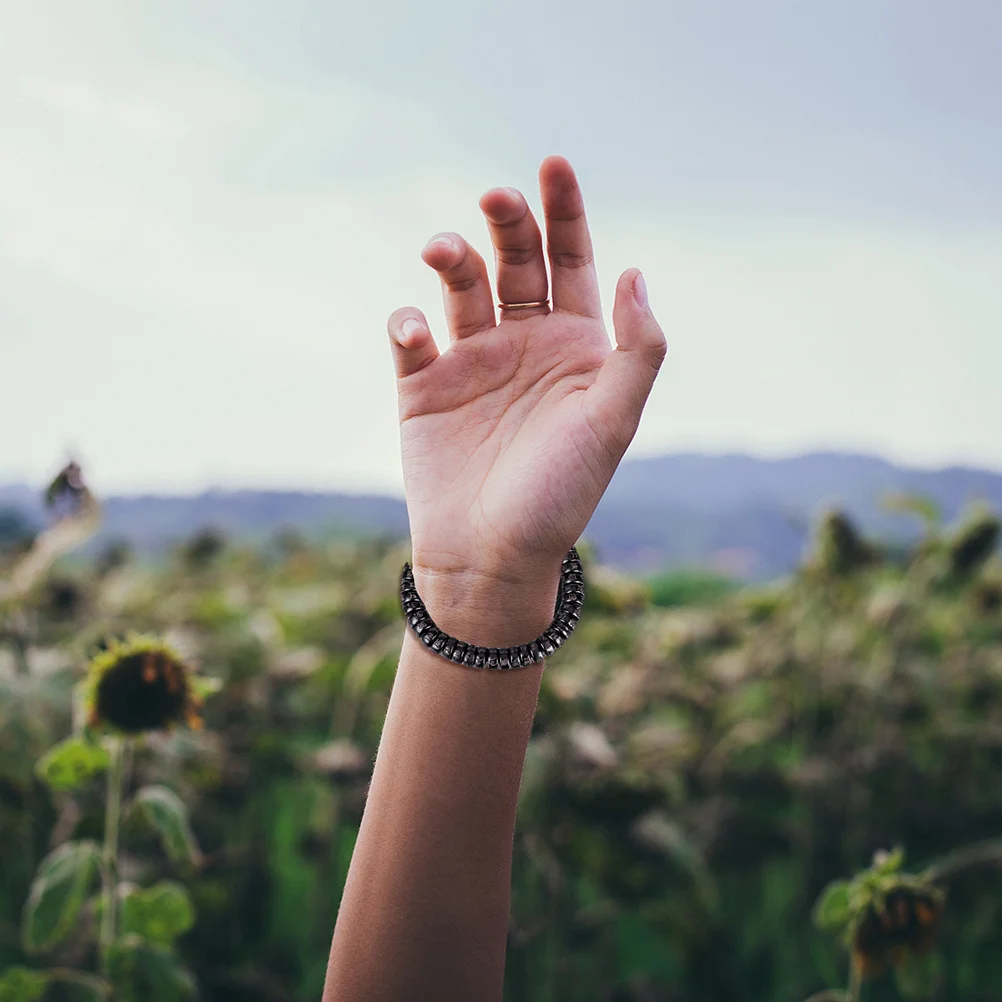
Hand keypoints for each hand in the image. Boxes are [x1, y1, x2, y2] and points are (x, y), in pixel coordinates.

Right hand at [388, 156, 665, 603]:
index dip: (566, 210)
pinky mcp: (422, 388)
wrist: (492, 557)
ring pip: (460, 286)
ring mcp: (472, 363)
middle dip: (508, 221)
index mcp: (575, 346)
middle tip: (496, 197)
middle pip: (516, 260)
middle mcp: (524, 344)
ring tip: (442, 250)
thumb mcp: (613, 421)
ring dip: (451, 257)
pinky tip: (416, 333)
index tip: (554, 163)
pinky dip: (409, 324)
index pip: (572, 261)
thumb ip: (636, 349)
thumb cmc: (560, 495)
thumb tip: (634, 271)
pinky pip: (412, 338)